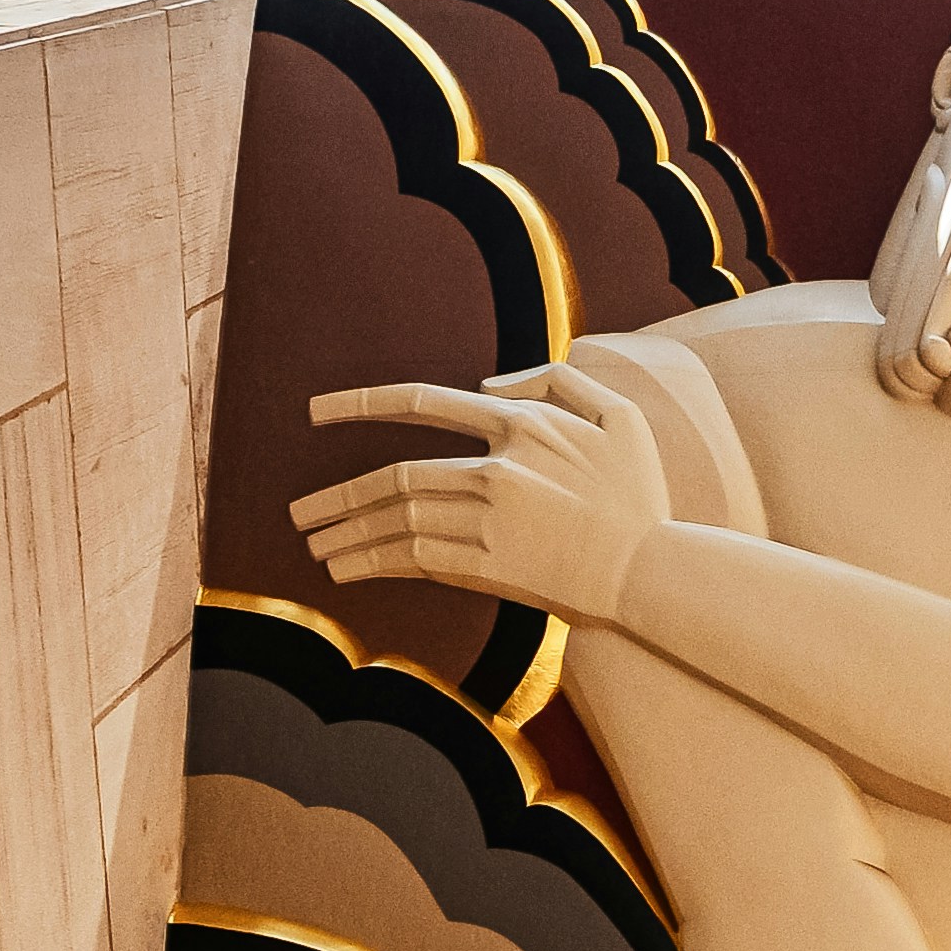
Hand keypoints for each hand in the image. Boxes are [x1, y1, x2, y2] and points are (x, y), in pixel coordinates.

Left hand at [291, 370, 670, 629]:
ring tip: (313, 545)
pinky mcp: (491, 568)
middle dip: (337, 496)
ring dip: (346, 533)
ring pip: (397, 520)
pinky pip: (415, 560)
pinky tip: (345, 570)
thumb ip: (556, 379)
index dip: (362, 403)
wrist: (653, 572)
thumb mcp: (620, 414)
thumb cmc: (639, 495)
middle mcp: (498, 468)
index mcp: (523, 425)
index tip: (316, 411)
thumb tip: (488, 384)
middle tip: (298, 513)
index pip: (424, 402)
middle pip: (395, 476)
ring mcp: (492, 521)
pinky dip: (373, 563)